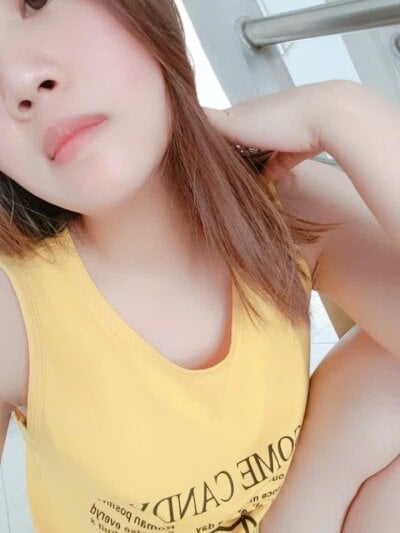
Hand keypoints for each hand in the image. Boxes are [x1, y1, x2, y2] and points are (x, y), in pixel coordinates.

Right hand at [203, 80, 350, 180]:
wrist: (327, 117)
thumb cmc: (281, 118)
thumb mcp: (234, 121)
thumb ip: (210, 121)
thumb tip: (181, 115)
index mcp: (242, 109)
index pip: (217, 123)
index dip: (207, 139)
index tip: (196, 155)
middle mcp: (261, 117)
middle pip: (239, 138)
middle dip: (230, 153)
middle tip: (217, 173)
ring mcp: (281, 131)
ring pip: (260, 150)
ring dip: (251, 163)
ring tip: (238, 180)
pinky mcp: (298, 146)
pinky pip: (280, 160)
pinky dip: (272, 170)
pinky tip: (266, 181)